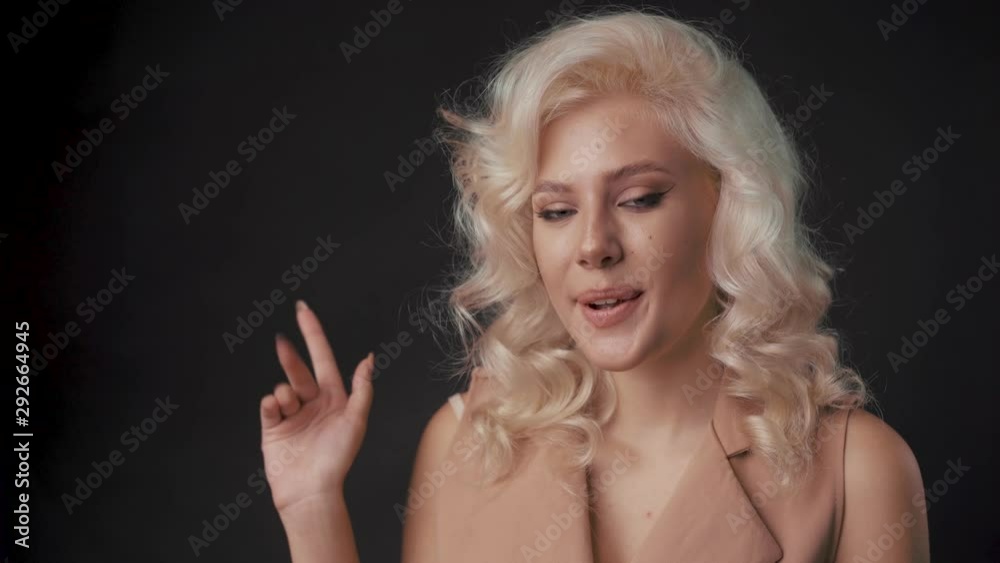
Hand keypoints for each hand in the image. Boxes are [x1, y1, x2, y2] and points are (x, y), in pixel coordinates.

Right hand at [259, 299, 374, 514]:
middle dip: (291, 356)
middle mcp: (312, 402)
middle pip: (299, 369)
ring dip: (286, 392)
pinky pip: (268, 403)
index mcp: (333, 397)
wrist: (310, 491)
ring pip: (283, 387)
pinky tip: (277, 413)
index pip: (322, 357)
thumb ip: (362, 387)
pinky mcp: (272, 426)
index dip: (313, 333)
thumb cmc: (338, 459)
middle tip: (281, 342)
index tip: (302, 309)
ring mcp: (291, 414)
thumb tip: (368, 358)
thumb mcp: (357, 421)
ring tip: (290, 408)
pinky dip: (271, 404)